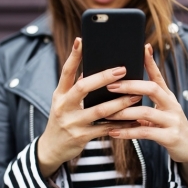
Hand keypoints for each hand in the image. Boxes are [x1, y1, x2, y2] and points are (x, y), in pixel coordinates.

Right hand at [37, 38, 140, 177]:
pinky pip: (105, 129)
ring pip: (99, 110)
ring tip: (136, 96)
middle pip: (83, 87)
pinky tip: (133, 121)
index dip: (73, 56)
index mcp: (59, 95)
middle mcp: (63, 107)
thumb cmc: (61, 120)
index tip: (81, 40)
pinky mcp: (81, 136)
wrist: (51, 148)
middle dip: (103, 77)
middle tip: (123, 69)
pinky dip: (121, 124)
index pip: (66, 72)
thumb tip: (92, 71)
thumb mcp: (62, 103)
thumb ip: (75, 89)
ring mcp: (72, 122)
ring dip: (120, 103)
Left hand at [107, 44, 187, 187]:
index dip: (149, 62)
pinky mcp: (170, 137)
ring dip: (123, 111)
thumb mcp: (161, 109)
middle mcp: (171, 105)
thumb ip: (146, 101)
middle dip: (130, 85)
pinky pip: (145, 133)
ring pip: (145, 111)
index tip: (141, 48)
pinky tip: (113, 132)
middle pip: (152, 88)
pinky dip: (127, 133)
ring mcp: (172, 120)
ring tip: (106, 113)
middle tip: (110, 86)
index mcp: (168, 96)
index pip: (158, 75)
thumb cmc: (169, 125)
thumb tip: (125, 93)